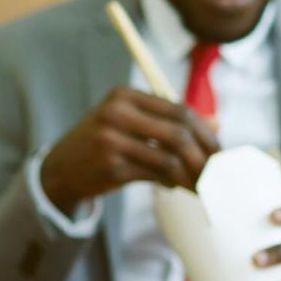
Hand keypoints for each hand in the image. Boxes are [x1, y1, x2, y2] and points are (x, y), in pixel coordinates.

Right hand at [39, 86, 219, 212]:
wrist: (61, 168)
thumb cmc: (103, 142)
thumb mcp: (131, 122)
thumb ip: (169, 121)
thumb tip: (217, 123)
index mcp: (124, 96)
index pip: (179, 110)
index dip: (205, 133)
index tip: (218, 152)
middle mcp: (115, 113)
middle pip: (178, 133)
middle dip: (203, 156)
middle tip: (216, 173)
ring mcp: (111, 141)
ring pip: (170, 158)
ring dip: (190, 176)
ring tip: (197, 184)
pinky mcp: (111, 167)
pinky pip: (155, 175)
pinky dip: (170, 183)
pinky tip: (171, 185)